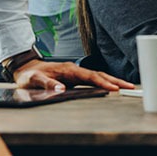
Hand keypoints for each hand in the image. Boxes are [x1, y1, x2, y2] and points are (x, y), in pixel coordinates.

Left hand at [12, 59, 133, 91]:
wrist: (26, 68)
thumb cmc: (30, 75)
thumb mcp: (34, 79)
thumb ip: (47, 84)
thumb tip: (61, 89)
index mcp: (68, 69)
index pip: (89, 76)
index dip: (102, 82)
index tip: (113, 88)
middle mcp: (75, 69)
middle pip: (99, 74)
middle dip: (115, 80)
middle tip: (130, 87)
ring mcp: (76, 73)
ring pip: (98, 76)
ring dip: (112, 81)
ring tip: (126, 87)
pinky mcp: (76, 77)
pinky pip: (93, 79)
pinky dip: (104, 82)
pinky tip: (111, 86)